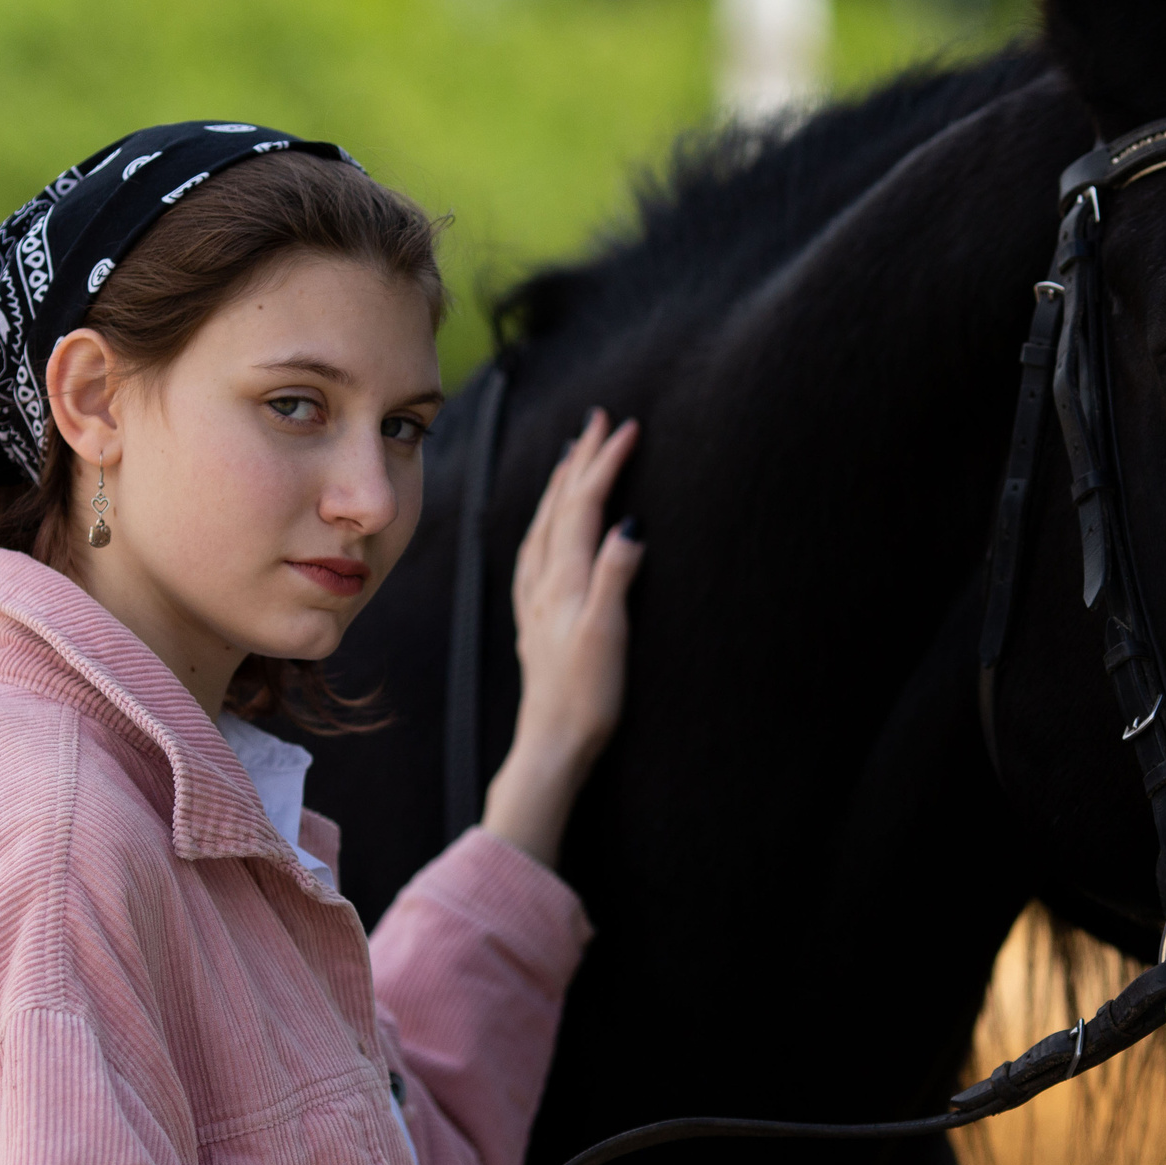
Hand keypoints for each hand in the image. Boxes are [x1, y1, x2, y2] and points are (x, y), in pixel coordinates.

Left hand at [482, 408, 642, 866]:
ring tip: (574, 458)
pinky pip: (537, 552)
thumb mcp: (607, 635)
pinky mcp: (536, 620)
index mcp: (563, 579)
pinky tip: (548, 528)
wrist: (551, 744)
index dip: (605, 464)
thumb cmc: (585, 697)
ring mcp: (536, 600)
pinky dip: (547, 523)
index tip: (627, 427)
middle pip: (560, 506)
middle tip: (599, 420)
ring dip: (561, 486)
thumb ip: (615, 576)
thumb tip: (629, 523)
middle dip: (581, 460)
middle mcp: (543, 582)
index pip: (584, 506)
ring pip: (545, 525)